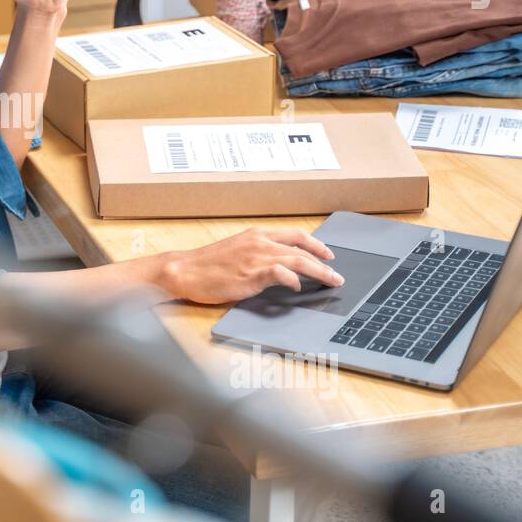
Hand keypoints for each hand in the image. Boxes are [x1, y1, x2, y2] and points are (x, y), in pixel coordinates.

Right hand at [157, 227, 343, 304]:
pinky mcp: (250, 274)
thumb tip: (280, 265)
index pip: (295, 234)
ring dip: (319, 272)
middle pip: (302, 247)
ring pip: (298, 259)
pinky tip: (297, 287)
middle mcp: (259, 242)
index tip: (329, 254)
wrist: (185, 270)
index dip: (316, 244)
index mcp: (256, 234)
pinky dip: (293, 279)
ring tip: (331, 282)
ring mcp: (256, 257)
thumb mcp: (237, 251)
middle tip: (336, 275)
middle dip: (324, 261)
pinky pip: (281, 273)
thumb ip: (258, 253)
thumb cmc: (207, 265)